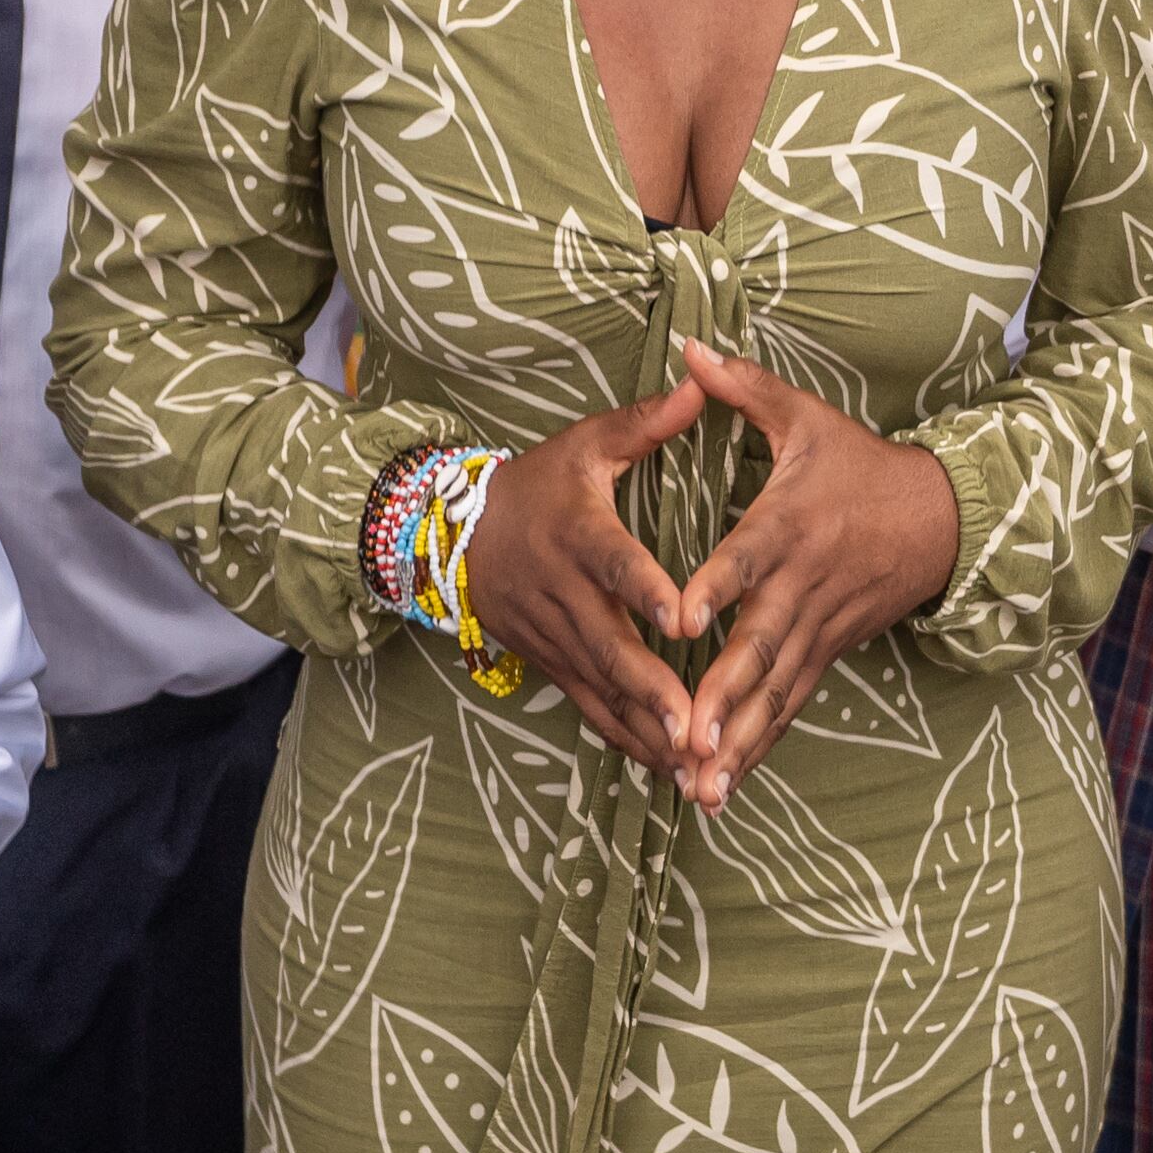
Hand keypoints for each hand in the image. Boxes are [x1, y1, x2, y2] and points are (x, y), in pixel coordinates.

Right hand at [462, 377, 714, 775]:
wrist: (452, 533)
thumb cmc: (536, 484)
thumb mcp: (584, 444)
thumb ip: (644, 423)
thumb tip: (700, 382)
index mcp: (579, 535)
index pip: (615, 564)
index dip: (646, 591)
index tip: (682, 620)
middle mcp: (564, 594)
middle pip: (610, 648)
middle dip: (654, 692)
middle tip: (697, 726)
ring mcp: (553, 637)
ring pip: (602, 691)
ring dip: (646, 731)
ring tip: (694, 766)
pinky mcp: (550, 663)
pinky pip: (590, 708)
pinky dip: (626, 740)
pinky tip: (666, 769)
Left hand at [664, 340, 961, 809]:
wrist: (942, 518)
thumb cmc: (861, 464)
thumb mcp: (807, 418)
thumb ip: (743, 388)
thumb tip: (689, 350)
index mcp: (788, 526)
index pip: (748, 560)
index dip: (716, 589)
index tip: (684, 624)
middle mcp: (801, 586)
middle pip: (760, 647)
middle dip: (724, 699)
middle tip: (688, 742)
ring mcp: (818, 628)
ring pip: (773, 692)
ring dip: (738, 742)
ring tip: (699, 789)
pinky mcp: (827, 653)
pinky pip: (789, 707)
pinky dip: (758, 748)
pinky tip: (723, 789)